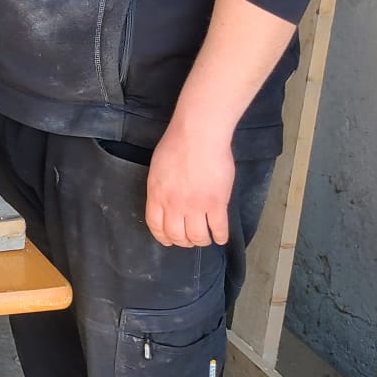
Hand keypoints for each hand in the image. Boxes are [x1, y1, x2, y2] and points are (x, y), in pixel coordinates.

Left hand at [145, 123, 234, 246]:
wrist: (199, 134)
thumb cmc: (177, 144)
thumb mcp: (158, 168)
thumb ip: (160, 188)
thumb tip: (165, 202)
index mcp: (157, 195)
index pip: (156, 226)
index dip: (163, 237)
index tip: (169, 240)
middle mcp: (174, 205)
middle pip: (177, 236)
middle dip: (184, 242)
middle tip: (190, 239)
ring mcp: (196, 206)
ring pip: (197, 236)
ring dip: (201, 241)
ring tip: (205, 237)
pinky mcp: (217, 203)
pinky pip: (218, 229)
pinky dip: (220, 237)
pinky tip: (220, 237)